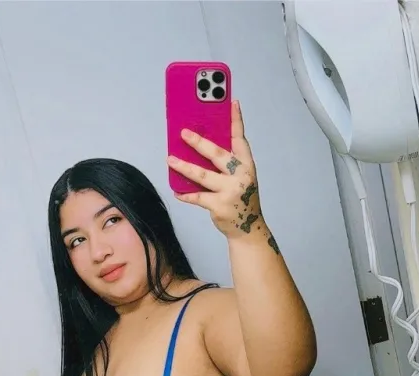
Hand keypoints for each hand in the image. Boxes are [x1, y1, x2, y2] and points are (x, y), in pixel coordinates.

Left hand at [167, 100, 264, 239]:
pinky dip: (186, 194)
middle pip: (217, 154)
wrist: (248, 229)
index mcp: (247, 165)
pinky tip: (177, 191)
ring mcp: (230, 192)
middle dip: (199, 142)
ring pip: (202, 175)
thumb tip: (199, 146)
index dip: (236, 120)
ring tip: (170, 159)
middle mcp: (241, 176)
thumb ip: (226, 163)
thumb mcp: (240, 178)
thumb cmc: (241, 199)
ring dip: (184, 167)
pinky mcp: (219, 206)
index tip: (232, 102)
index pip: (240, 139)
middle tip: (183, 133)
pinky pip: (197, 197)